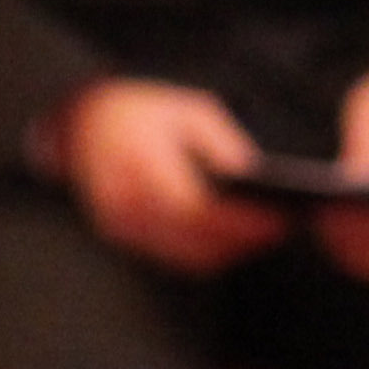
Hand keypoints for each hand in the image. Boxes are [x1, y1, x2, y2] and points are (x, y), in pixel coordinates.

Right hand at [58, 78, 286, 274]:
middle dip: (244, 238)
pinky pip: (175, 256)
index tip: (277, 219)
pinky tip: (236, 240)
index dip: (240, 221)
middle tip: (280, 228)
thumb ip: (222, 143)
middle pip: (196, 240)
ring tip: (265, 234)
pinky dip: (209, 251)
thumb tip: (252, 177)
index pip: (196, 209)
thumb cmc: (144, 114)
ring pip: (188, 255)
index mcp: (140, 164)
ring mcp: (120, 223)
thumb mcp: (190, 112)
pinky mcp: (124, 236)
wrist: (87, 122)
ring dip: (231, 249)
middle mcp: (126, 200)